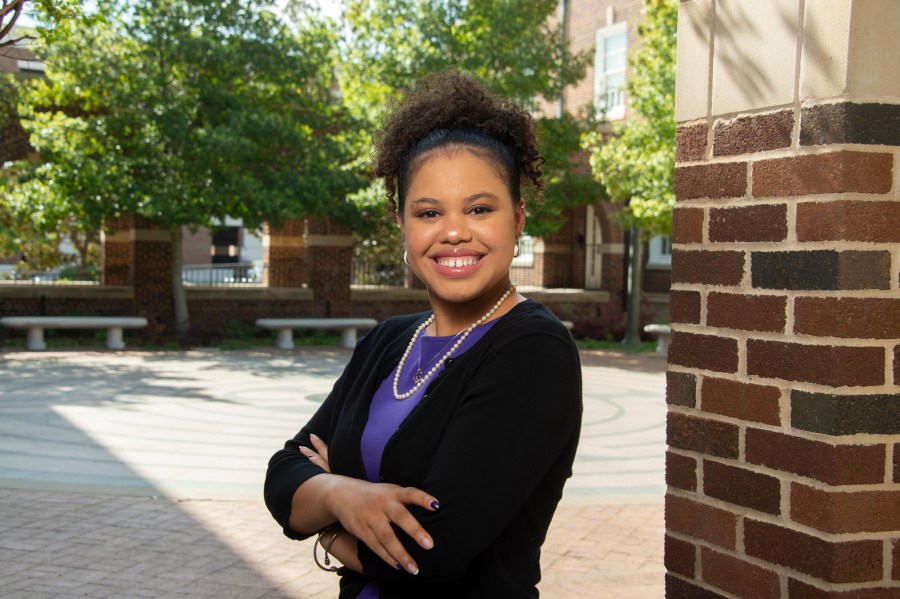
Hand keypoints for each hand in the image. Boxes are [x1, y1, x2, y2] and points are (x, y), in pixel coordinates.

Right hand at [299, 434, 439, 573]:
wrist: (342, 494)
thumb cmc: (375, 495)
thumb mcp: (389, 490)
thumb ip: (406, 499)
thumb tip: (433, 510)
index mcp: (393, 492)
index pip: (410, 493)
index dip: (423, 499)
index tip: (437, 506)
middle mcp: (382, 504)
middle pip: (400, 516)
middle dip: (415, 531)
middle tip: (429, 545)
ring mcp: (370, 517)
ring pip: (387, 537)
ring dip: (401, 554)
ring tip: (414, 568)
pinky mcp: (361, 530)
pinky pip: (375, 546)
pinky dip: (387, 557)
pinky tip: (399, 566)